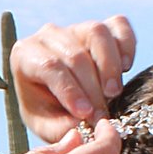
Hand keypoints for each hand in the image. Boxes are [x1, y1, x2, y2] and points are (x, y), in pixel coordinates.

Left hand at [11, 17, 137, 142]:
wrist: (60, 101)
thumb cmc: (48, 112)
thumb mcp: (46, 126)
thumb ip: (61, 127)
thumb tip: (85, 126)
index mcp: (25, 55)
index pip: (49, 67)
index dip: (70, 91)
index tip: (85, 114)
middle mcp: (49, 35)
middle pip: (75, 54)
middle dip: (91, 87)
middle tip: (102, 115)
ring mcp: (76, 28)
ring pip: (96, 33)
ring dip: (109, 65)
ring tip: (114, 93)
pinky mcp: (102, 27)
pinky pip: (118, 26)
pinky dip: (126, 44)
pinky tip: (126, 68)